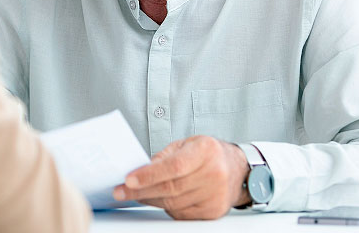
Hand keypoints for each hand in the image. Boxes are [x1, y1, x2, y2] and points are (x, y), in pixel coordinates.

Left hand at [113, 135, 250, 219]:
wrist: (238, 169)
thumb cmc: (208, 154)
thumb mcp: (187, 144)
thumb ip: (164, 156)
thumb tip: (139, 170)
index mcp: (206, 151)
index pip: (174, 166)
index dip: (149, 175)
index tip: (128, 180)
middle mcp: (214, 174)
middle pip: (171, 188)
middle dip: (141, 191)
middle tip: (120, 191)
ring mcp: (216, 196)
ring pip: (173, 203)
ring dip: (150, 199)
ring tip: (134, 194)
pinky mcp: (213, 212)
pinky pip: (181, 213)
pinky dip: (165, 207)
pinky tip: (158, 199)